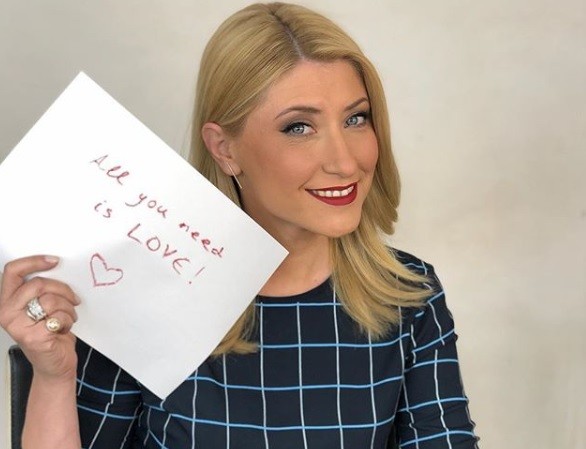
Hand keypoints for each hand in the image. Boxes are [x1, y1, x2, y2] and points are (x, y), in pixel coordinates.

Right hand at [0, 255, 79, 380]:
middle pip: (37, 284)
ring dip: (68, 307)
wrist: (55, 364)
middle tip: (73, 299)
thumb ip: (41, 289)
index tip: (54, 261)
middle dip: (62, 289)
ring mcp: (17, 326)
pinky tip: (64, 328)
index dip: (34, 262)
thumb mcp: (40, 306)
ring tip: (68, 317)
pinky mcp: (33, 337)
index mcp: (7, 301)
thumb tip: (57, 266)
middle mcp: (6, 313)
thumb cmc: (50, 332)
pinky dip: (68, 320)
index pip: (13, 271)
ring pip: (50, 300)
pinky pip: (58, 317)